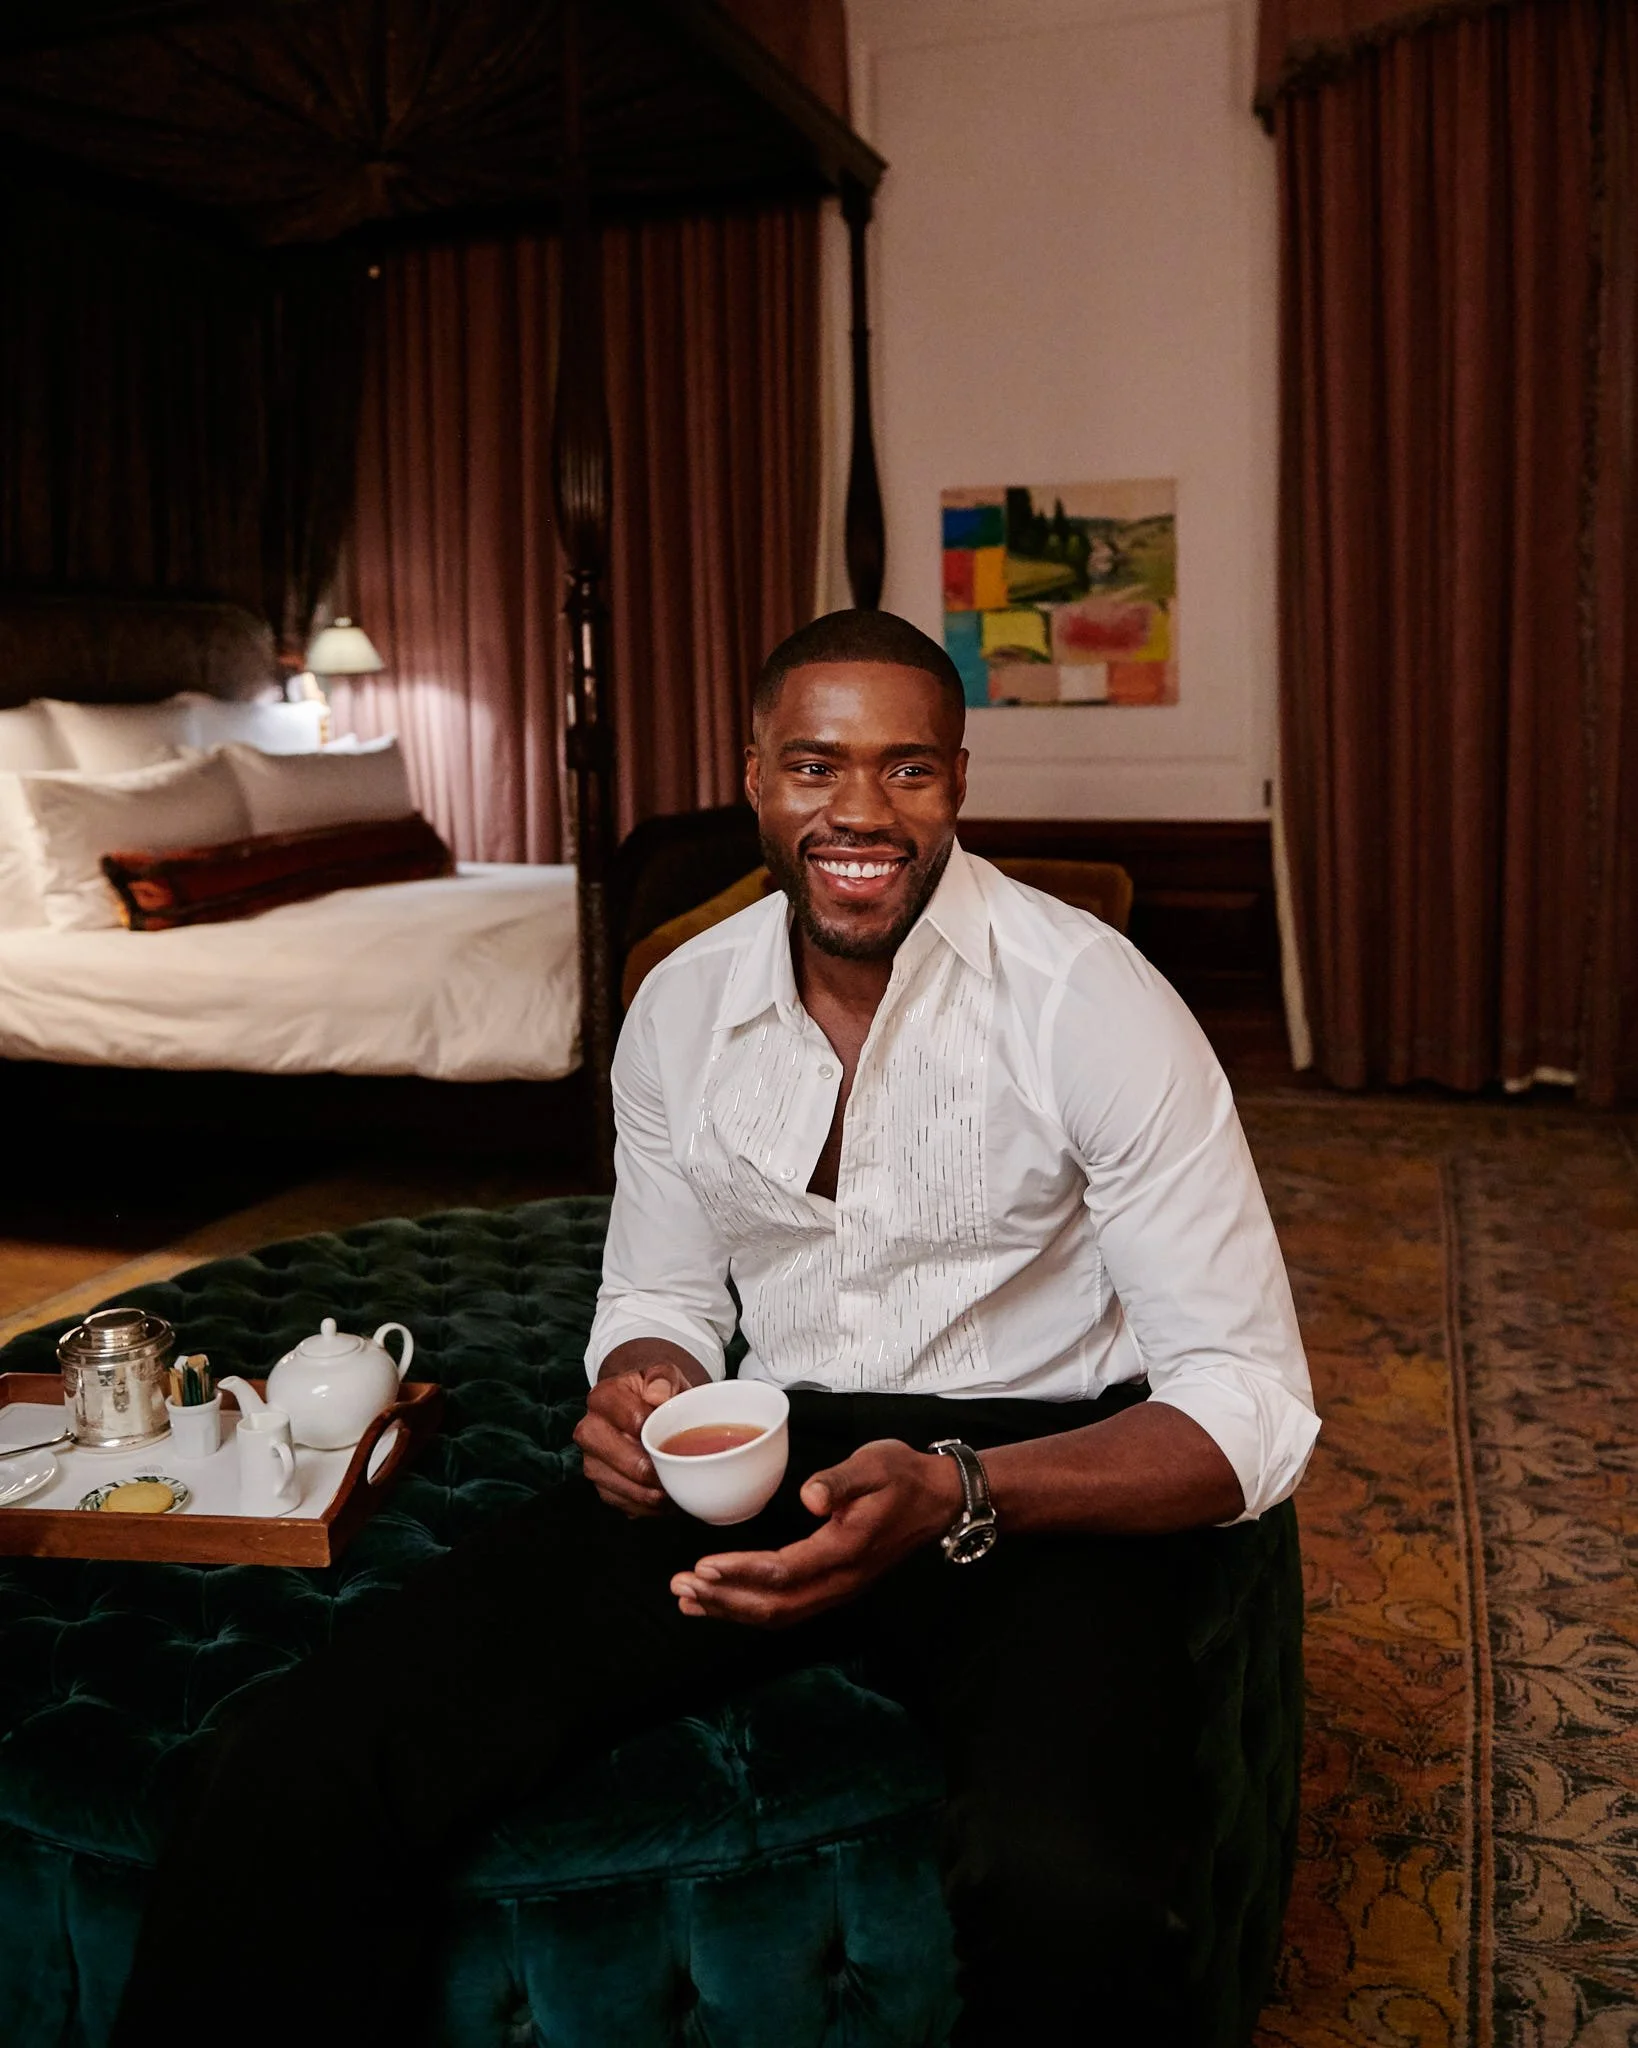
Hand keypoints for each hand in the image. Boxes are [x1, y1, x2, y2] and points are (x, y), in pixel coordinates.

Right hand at [574, 1355, 702, 1515]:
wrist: (647, 1409)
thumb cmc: (658, 1393)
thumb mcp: (665, 1375)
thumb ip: (664, 1378)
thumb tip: (658, 1395)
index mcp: (603, 1397)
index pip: (630, 1418)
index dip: (655, 1432)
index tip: (676, 1438)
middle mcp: (589, 1429)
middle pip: (616, 1455)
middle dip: (647, 1469)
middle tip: (674, 1473)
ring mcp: (591, 1459)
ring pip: (614, 1484)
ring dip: (646, 1495)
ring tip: (673, 1493)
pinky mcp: (600, 1483)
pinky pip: (619, 1502)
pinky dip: (643, 1507)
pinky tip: (663, 1503)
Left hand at [669, 1439, 962, 1626]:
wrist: (938, 1499)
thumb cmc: (902, 1476)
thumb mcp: (875, 1464)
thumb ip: (840, 1480)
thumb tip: (810, 1496)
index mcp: (846, 1550)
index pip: (785, 1570)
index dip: (741, 1572)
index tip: (703, 1565)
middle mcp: (841, 1581)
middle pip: (775, 1604)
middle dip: (724, 1598)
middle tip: (680, 1583)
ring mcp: (838, 1590)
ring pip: (779, 1613)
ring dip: (731, 1609)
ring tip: (688, 1598)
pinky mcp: (834, 1587)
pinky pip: (788, 1608)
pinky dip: (750, 1608)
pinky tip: (722, 1601)